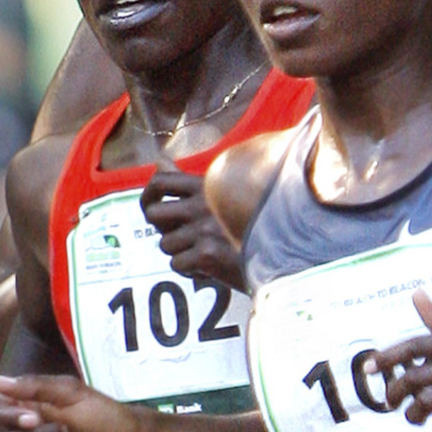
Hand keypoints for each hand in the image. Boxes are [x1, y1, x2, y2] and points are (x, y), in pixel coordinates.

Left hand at [141, 170, 243, 287]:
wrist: (283, 253)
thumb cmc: (253, 223)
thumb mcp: (224, 194)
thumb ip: (189, 180)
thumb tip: (160, 161)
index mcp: (209, 186)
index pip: (161, 182)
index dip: (148, 195)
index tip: (152, 206)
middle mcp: (203, 205)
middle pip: (154, 215)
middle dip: (163, 228)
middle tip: (179, 236)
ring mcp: (205, 230)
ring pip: (166, 244)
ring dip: (181, 252)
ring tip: (205, 252)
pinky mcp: (208, 255)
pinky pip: (177, 264)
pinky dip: (192, 270)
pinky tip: (211, 266)